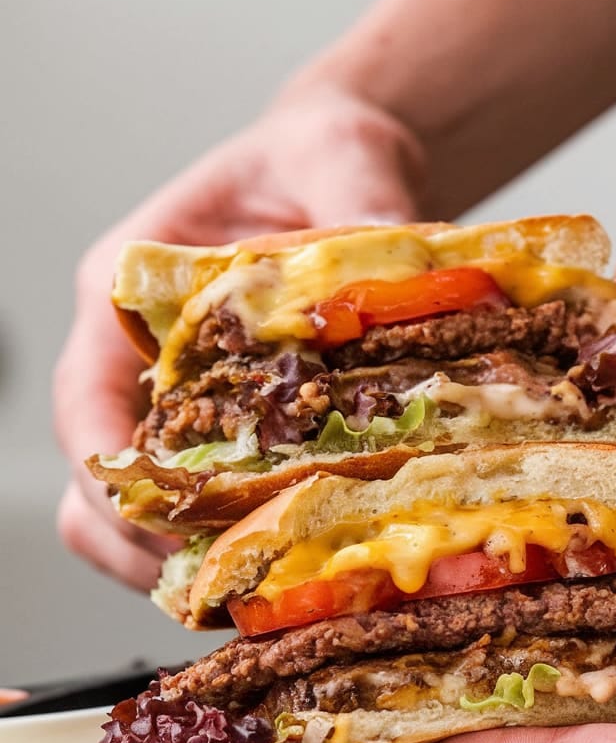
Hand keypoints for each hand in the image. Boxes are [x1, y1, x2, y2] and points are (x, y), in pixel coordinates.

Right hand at [53, 80, 422, 588]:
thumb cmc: (315, 149)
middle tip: (225, 583)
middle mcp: (138, 353)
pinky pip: (208, 503)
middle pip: (99, 481)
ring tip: (255, 593)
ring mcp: (181, 397)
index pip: (82, 400)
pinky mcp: (232, 424)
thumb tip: (406, 266)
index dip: (108, 476)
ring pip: (140, 510)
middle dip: (146, 546)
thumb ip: (360, 204)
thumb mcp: (338, 154)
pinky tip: (292, 559)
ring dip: (183, 562)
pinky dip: (234, 542)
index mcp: (126, 285)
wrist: (345, 164)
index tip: (158, 525)